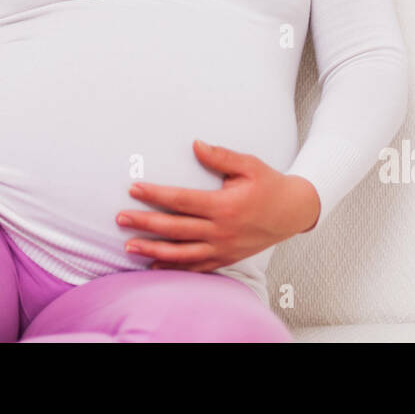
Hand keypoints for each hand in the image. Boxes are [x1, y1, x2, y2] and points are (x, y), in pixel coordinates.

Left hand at [115, 139, 320, 272]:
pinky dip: (174, 268)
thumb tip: (195, 145)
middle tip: (120, 218)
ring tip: (128, 246)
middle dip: (145, 223)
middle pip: (175, 228)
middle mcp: (220, 231)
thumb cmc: (270, 185)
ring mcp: (222, 248)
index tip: (134, 189)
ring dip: (153, 250)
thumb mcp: (249, 165)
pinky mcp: (226, 258)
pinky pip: (196, 267)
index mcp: (224, 206)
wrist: (294, 212)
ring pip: (181, 253)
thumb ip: (220, 156)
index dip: (155, 195)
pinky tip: (154, 266)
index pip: (181, 201)